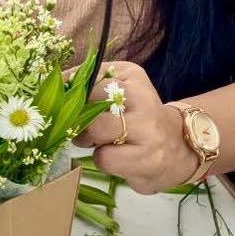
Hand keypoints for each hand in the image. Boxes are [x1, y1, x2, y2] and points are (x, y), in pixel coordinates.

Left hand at [75, 61, 198, 193]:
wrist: (178, 147)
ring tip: (102, 143)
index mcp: (132, 74)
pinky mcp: (147, 159)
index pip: (87, 77)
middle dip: (77, 118)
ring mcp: (147, 128)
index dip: (69, 95)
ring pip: (95, 130)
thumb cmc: (137, 119)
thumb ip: (90, 87)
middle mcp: (142, 96)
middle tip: (82, 127)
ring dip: (88, 141)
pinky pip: (104, 158)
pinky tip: (119, 157)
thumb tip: (56, 87)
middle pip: (90, 102)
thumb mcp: (120, 92)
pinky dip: (104, 160)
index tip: (64, 106)